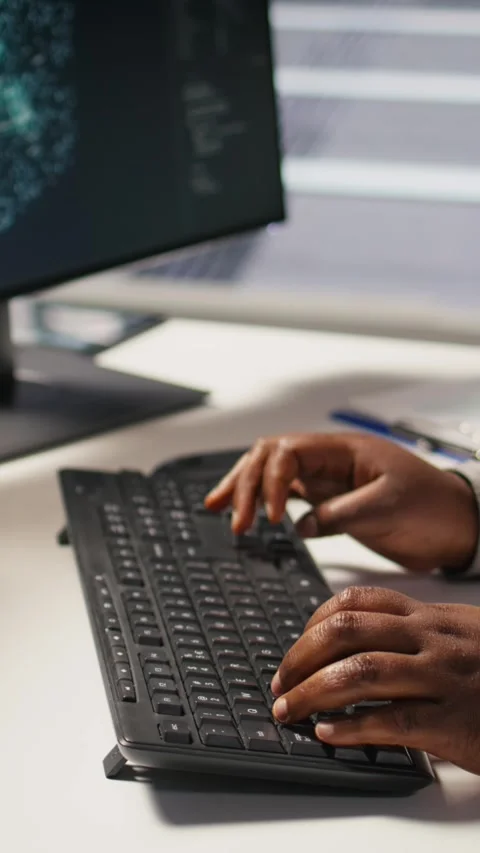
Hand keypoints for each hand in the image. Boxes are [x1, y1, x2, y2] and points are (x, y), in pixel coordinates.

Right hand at [205, 433, 477, 572]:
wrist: (458, 526)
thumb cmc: (433, 506)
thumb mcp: (389, 507)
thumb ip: (341, 514)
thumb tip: (300, 525)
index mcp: (344, 450)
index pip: (289, 452)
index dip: (272, 481)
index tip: (273, 516)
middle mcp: (330, 461)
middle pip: (270, 458)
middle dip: (245, 484)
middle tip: (232, 518)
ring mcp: (328, 481)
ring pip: (272, 476)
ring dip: (245, 490)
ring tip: (216, 508)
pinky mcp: (330, 504)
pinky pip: (288, 499)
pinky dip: (264, 506)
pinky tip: (248, 517)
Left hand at [269, 586, 479, 775]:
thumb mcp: (459, 633)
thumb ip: (412, 631)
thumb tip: (354, 641)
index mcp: (429, 615)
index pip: (355, 602)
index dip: (313, 622)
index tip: (296, 646)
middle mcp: (430, 638)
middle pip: (346, 631)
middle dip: (301, 656)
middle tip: (281, 681)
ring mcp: (442, 678)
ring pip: (361, 672)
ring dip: (313, 693)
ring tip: (289, 709)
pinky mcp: (453, 722)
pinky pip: (392, 721)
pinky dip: (352, 728)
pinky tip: (329, 734)